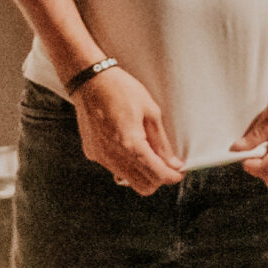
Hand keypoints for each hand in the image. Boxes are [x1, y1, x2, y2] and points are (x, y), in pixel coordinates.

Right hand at [73, 66, 183, 195]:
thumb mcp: (150, 111)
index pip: (157, 174)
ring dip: (142, 173)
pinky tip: (127, 144)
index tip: (179, 172)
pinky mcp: (92, 153)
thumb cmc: (120, 89)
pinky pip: (113, 168)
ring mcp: (100, 156)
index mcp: (130, 144)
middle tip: (166, 163)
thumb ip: (161, 142)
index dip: (172, 176)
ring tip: (147, 152)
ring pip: (128, 180)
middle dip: (158, 178)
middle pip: (143, 186)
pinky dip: (125, 164)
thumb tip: (173, 163)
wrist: (89, 80)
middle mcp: (113, 156)